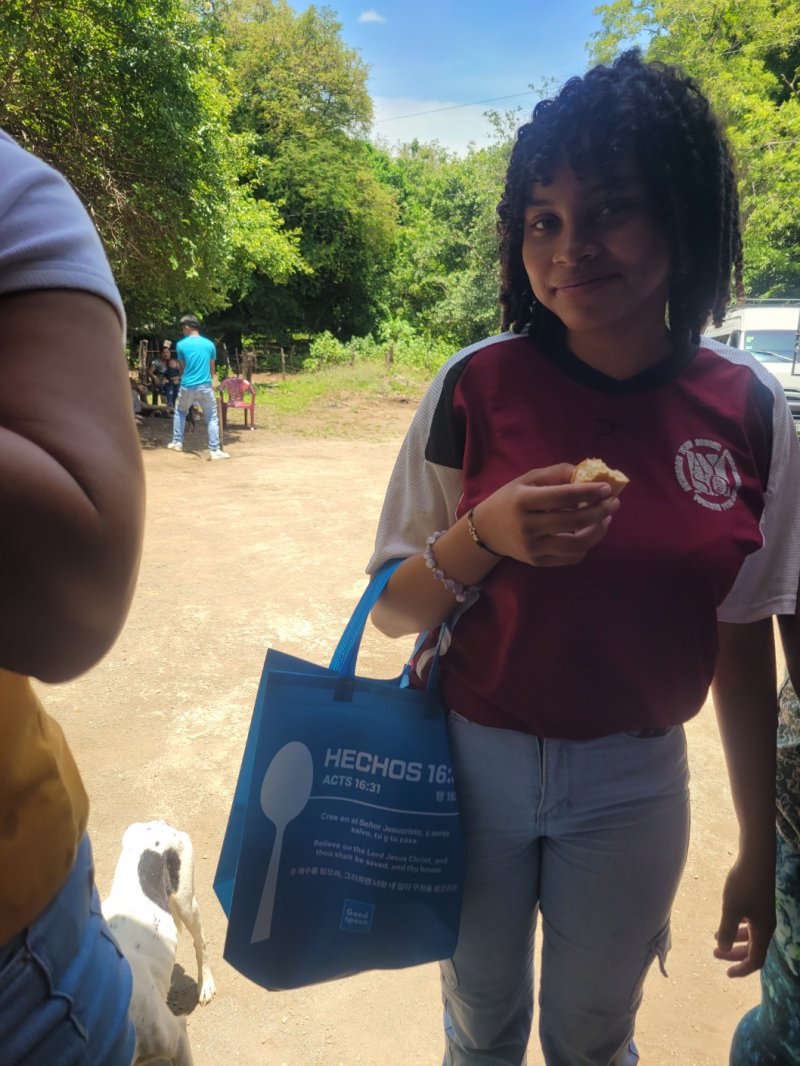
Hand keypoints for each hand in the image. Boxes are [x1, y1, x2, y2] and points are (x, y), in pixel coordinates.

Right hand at [472, 463, 620, 566]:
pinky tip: (589, 532)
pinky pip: (572, 557)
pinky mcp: (538, 562)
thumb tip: (587, 474)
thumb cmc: (510, 499)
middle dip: (600, 511)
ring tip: (604, 519)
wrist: (486, 530)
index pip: (564, 497)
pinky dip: (586, 545)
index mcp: (523, 501)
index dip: (590, 492)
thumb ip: (556, 473)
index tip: (607, 488)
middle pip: (575, 521)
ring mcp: (533, 548)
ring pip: (577, 545)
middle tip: (613, 503)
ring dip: (598, 531)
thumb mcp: (527, 479)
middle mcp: (528, 526)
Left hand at [713, 852, 775, 976]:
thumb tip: (722, 948)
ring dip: (734, 939)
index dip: (742, 969)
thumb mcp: (731, 908)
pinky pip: (749, 924)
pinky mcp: (759, 902)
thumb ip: (726, 930)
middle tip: (715, 954)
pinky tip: (725, 921)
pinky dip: (737, 927)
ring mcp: (763, 913)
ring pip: (750, 935)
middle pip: (753, 949)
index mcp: (763, 931)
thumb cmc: (743, 883)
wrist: (756, 858)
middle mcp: (766, 925)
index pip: (755, 959)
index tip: (727, 974)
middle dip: (734, 954)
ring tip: (715, 938)